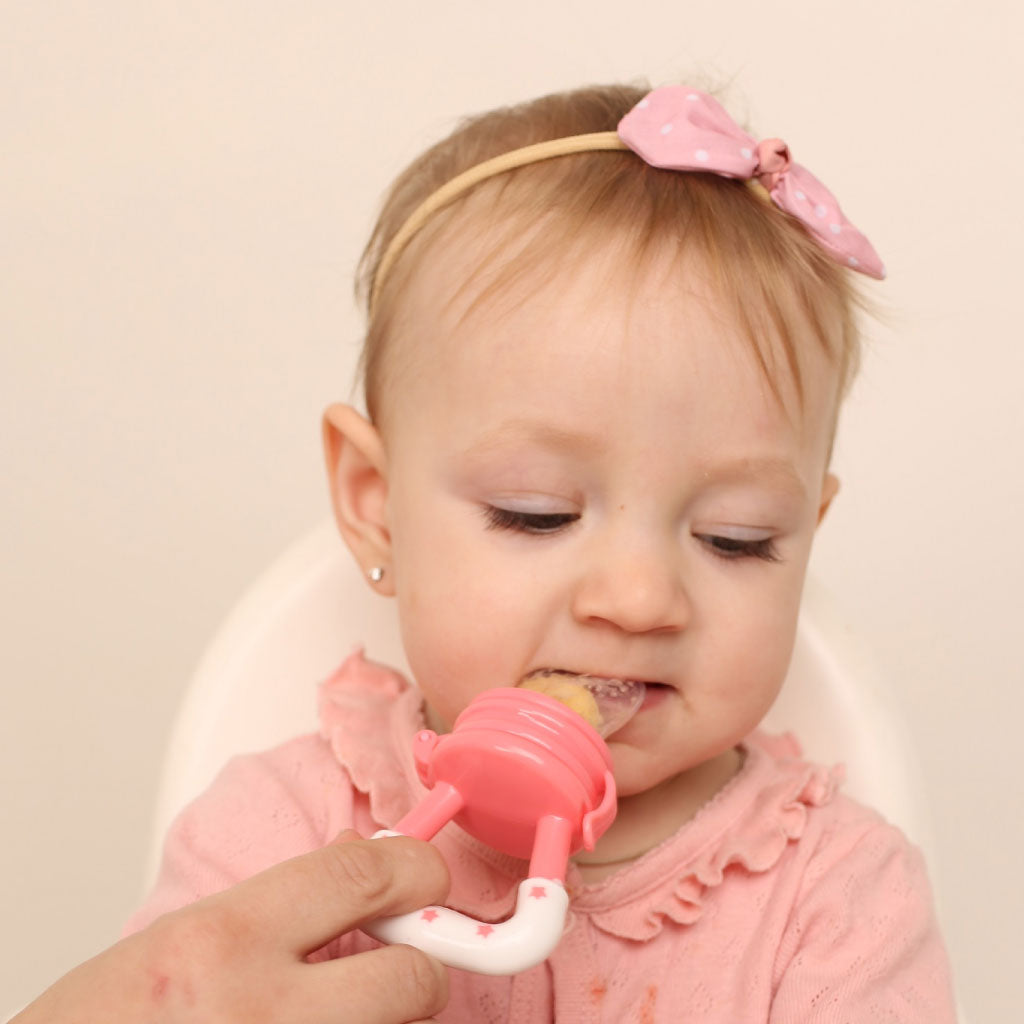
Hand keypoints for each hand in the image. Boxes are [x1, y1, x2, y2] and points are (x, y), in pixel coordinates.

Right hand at [13, 832, 450, 1023]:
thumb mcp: (175, 949)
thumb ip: (273, 913)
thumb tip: (363, 875)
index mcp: (222, 944)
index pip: (360, 876)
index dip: (414, 868)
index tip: (424, 875)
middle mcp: (258, 1015)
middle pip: (413, 980)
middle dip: (417, 971)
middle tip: (395, 972)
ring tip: (321, 1020)